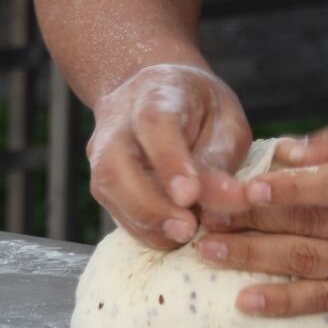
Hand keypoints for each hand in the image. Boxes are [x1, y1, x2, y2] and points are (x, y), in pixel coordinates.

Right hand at [87, 64, 252, 248]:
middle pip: (115, 163)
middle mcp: (118, 120)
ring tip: (185, 236)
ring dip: (148, 223)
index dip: (169, 161)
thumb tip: (217, 210)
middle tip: (188, 229)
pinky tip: (172, 234)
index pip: (154, 123)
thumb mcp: (226, 123)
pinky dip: (144, 230)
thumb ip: (220, 162)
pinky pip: (116, 210)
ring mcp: (102, 151)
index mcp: (156, 92)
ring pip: (109, 191)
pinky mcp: (102, 180)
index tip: (189, 196)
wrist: (161, 93)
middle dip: (150, 205)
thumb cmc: (201, 109)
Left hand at [194, 105, 327, 314]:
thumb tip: (284, 154)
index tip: (244, 190)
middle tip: (204, 217)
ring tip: (210, 253)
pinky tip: (248, 301)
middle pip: (312, 222)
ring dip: (255, 260)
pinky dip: (286, 304)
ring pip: (312, 263)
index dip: (286, 189)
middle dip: (251, 222)